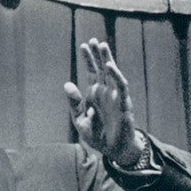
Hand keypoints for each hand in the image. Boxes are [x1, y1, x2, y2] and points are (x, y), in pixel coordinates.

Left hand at [64, 39, 143, 165]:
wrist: (114, 150)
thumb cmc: (98, 135)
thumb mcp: (80, 120)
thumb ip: (74, 102)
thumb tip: (67, 83)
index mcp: (95, 94)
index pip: (93, 72)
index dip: (89, 59)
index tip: (84, 45)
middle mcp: (106, 92)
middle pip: (102, 68)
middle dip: (98, 54)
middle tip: (93, 40)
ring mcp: (115, 97)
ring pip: (113, 73)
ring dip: (108, 59)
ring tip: (102, 45)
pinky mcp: (123, 104)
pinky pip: (120, 86)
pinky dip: (116, 75)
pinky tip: (109, 66)